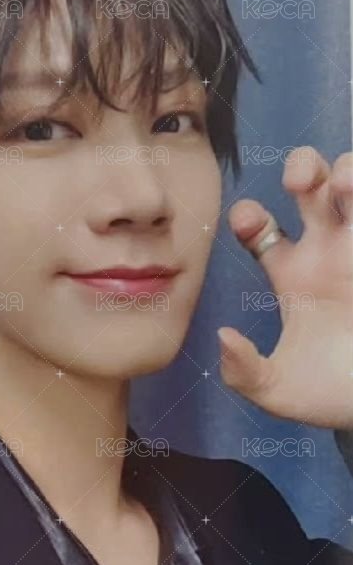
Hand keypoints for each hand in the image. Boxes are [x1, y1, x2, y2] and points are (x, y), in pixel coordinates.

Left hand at [219, 147, 352, 429]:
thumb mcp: (275, 390)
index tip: (247, 223)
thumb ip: (243, 371)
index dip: (247, 216)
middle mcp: (327, 253)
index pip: (260, 227)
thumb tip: (223, 336)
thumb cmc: (326, 396)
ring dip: (349, 171)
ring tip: (348, 189)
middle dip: (304, 168)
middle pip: (311, 186)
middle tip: (300, 185)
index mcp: (292, 274)